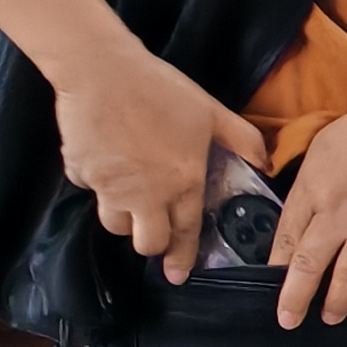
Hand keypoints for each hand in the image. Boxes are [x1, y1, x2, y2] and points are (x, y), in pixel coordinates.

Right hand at [58, 45, 265, 279]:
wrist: (101, 70)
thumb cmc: (160, 90)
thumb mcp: (212, 112)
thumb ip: (242, 140)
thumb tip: (266, 163)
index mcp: (181, 183)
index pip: (184, 235)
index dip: (181, 259)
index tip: (178, 275)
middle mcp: (145, 194)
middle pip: (144, 242)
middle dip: (150, 241)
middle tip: (154, 227)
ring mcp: (109, 187)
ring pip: (113, 222)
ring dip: (123, 216)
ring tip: (131, 193)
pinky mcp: (81, 172)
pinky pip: (88, 188)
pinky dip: (96, 181)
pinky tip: (106, 158)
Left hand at [271, 85, 346, 325]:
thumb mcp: (320, 145)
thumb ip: (305, 178)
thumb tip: (296, 205)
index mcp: (312, 190)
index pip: (287, 237)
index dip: (276, 264)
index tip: (270, 283)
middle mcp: (338, 215)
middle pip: (309, 264)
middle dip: (296, 297)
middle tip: (288, 320)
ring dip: (339, 301)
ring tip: (331, 318)